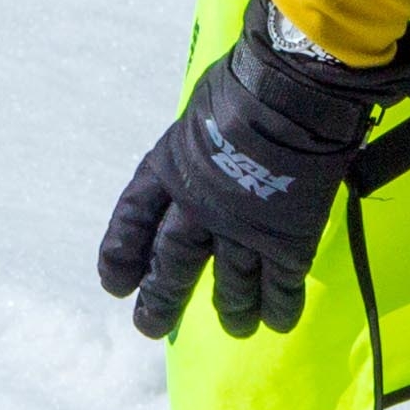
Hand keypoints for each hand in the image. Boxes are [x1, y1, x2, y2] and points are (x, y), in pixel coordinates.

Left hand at [97, 0, 407, 340]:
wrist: (293, 89)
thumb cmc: (248, 82)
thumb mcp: (200, 110)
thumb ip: (200, 143)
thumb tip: (211, 146)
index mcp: (166, 169)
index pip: (132, 221)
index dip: (121, 256)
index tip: (115, 285)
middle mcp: (195, 208)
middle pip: (171, 265)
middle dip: (160, 300)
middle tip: (150, 326)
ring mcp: (241, 229)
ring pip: (230, 285)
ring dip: (231, 310)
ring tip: (235, 328)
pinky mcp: (286, 241)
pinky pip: (280, 286)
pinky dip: (279, 306)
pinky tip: (278, 321)